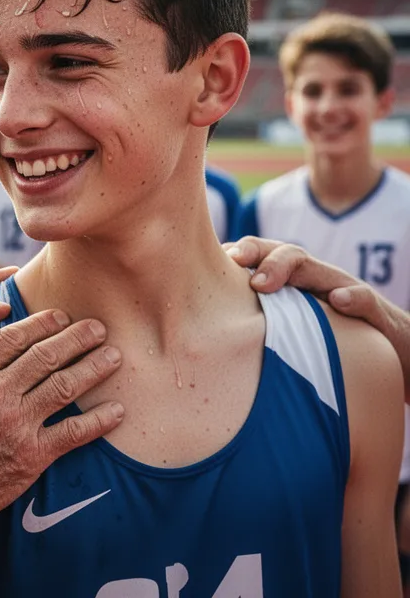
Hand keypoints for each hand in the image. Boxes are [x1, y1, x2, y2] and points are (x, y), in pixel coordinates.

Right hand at [0, 310, 123, 534]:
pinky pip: (73, 433)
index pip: (13, 338)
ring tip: (114, 356)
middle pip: (46, 355)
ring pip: (65, 386)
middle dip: (77, 338)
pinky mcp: (30, 456)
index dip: (41, 323)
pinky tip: (118, 411)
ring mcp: (15, 423)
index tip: (60, 316)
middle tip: (99, 328)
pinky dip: (99, 420)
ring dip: (93, 368)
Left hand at [227, 236, 409, 400]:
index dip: (237, 253)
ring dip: (288, 269)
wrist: (392, 348)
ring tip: (262, 283)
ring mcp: (345, 290)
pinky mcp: (373, 311)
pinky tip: (337, 301)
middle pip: (285, 254)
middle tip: (234, 261)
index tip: (212, 260)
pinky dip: (350, 297)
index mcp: (293, 282)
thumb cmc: (329, 336)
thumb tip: (209, 330)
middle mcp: (317, 279)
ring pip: (317, 268)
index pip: (263, 257)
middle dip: (257, 253)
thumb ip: (259, 319)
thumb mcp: (290, 325)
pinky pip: (364, 298)